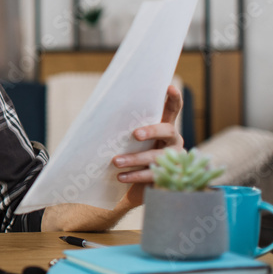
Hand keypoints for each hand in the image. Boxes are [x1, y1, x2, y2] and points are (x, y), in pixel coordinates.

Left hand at [112, 85, 184, 208]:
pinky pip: (153, 175)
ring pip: (157, 156)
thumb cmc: (136, 155)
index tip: (168, 87)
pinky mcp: (169, 177)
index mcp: (166, 128)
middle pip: (168, 131)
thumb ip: (125, 128)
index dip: (174, 98)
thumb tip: (98, 114)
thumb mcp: (133, 141)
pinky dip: (135, 176)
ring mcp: (174, 159)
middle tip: (135, 134)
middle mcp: (174, 141)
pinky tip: (121, 176)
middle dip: (151, 131)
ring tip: (116, 161)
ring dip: (135, 159)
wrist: (144, 186)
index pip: (173, 110)